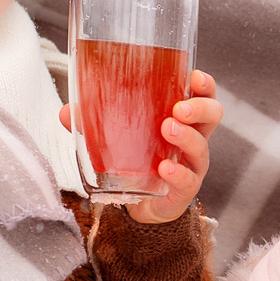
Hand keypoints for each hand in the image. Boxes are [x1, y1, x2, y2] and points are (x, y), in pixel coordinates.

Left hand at [62, 71, 222, 225]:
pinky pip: (187, 180)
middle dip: (199, 107)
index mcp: (183, 119)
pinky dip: (177, 173)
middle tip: (179, 107)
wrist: (141, 204)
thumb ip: (94, 124)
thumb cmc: (138, 161)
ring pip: (201, 147)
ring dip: (186, 136)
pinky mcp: (184, 189)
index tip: (194, 76)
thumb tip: (66, 112)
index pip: (204, 95)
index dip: (204, 84)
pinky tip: (164, 168)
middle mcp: (193, 139)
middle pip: (213, 115)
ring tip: (167, 129)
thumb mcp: (119, 138)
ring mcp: (192, 165)